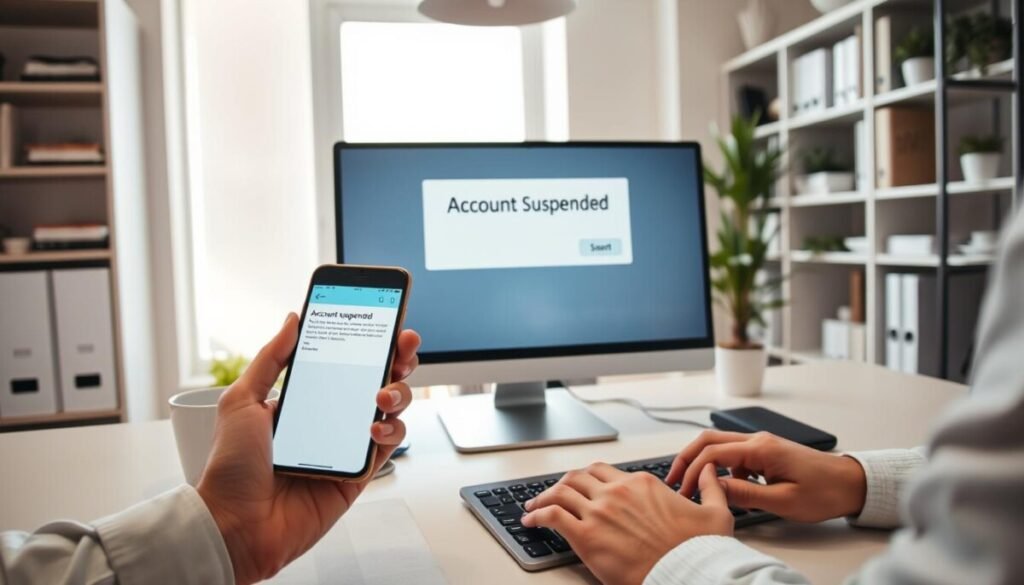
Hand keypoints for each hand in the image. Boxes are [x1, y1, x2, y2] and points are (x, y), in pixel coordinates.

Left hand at [196, 313, 420, 584]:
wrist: (236, 524)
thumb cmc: (231, 468)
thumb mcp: (241, 400)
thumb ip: (271, 358)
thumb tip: (293, 319)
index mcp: (305, 399)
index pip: (345, 362)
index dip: (369, 342)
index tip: (385, 323)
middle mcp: (330, 419)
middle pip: (378, 380)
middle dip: (396, 359)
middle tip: (402, 348)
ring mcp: (346, 445)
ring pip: (391, 410)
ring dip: (398, 393)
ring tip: (382, 394)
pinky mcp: (358, 474)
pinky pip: (387, 447)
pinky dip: (390, 431)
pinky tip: (374, 428)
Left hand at [521, 462, 732, 584]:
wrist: (687, 574)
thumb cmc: (699, 551)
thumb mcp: (716, 513)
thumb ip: (711, 488)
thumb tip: (711, 472)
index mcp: (642, 484)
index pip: (603, 471)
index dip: (586, 477)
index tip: (579, 485)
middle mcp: (617, 493)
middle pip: (577, 477)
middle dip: (562, 484)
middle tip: (552, 493)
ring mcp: (600, 513)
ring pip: (561, 492)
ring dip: (543, 497)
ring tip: (533, 507)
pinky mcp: (587, 536)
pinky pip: (552, 516)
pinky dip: (537, 515)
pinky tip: (532, 521)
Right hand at [665, 430, 866, 522]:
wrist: (852, 483)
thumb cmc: (824, 492)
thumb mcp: (783, 501)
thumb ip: (745, 493)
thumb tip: (713, 488)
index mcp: (760, 449)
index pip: (712, 454)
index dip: (692, 472)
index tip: (683, 492)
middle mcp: (758, 440)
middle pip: (709, 440)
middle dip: (687, 458)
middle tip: (673, 480)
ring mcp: (761, 444)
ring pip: (720, 446)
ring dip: (703, 463)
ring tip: (695, 487)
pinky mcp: (766, 452)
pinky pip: (735, 456)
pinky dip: (722, 469)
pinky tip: (727, 489)